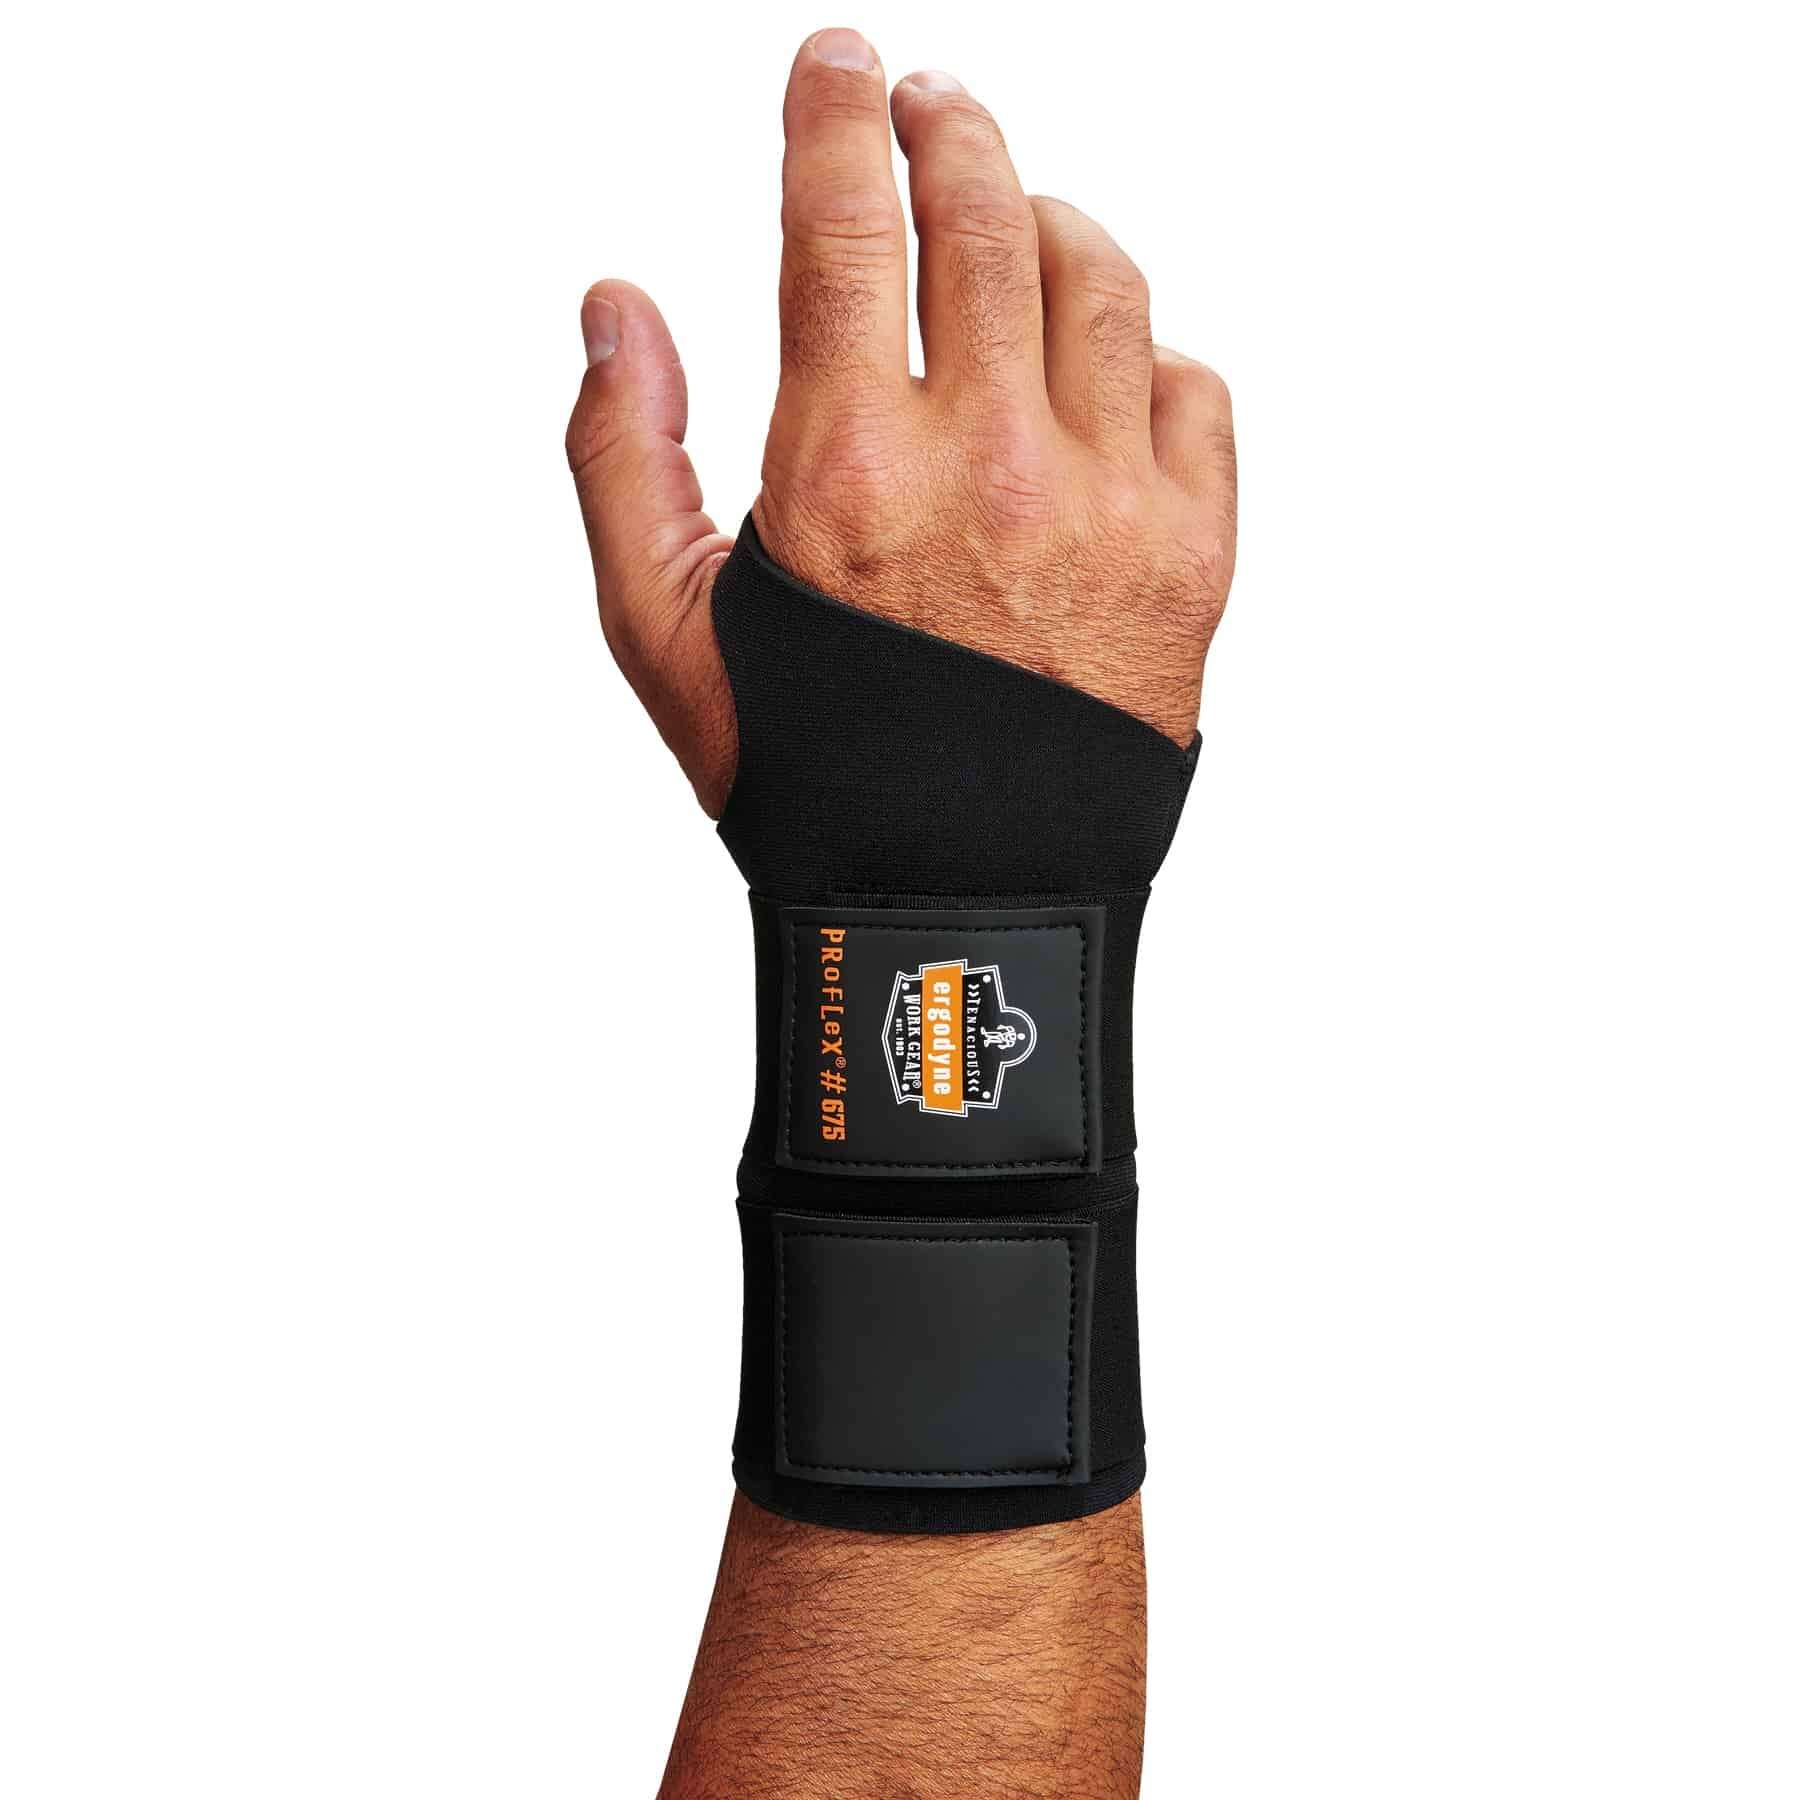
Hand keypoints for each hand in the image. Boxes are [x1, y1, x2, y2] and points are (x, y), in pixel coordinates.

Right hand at [568, 27, 1236, 818]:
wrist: (960, 909)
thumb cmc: (811, 778)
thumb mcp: (664, 633)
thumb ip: (622, 454)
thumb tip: (616, 304)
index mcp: (850, 470)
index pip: (846, 222)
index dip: (835, 114)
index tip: (838, 63)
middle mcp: (990, 467)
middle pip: (987, 214)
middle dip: (950, 127)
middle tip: (929, 103)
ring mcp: (1109, 507)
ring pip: (1102, 280)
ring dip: (1049, 220)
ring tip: (1013, 220)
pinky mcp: (1195, 558)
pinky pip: (1196, 389)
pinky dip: (1148, 354)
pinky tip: (1102, 375)